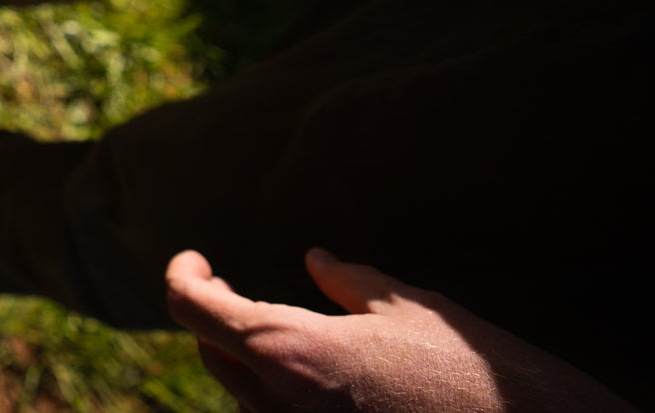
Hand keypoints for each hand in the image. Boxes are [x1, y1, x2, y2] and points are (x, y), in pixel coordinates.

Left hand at [164, 247, 635, 411]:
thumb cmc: (471, 372)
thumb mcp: (411, 309)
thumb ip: (350, 281)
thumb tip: (315, 256)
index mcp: (289, 350)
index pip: (192, 308)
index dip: (183, 277)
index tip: (196, 259)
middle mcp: (278, 404)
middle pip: (213, 353)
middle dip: (215, 316)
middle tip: (228, 286)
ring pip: (244, 395)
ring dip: (249, 360)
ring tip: (274, 328)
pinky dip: (280, 395)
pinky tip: (316, 377)